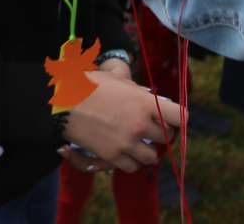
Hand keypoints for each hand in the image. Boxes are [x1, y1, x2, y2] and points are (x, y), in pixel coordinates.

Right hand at [61, 70, 182, 172]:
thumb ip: (134, 83)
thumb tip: (142, 89)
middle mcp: (140, 124)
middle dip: (163, 133)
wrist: (63, 102)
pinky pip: (132, 167)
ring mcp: (127, 142)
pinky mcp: (112, 156)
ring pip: (152, 156)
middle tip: (154, 129)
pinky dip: (132, 162)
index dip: (179, 119)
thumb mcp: (116, 76)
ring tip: (140, 143)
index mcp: (144, 102)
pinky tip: (126, 152)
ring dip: (149, 150)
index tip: (174, 119)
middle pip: (167, 137)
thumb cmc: (89, 84)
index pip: (180, 117)